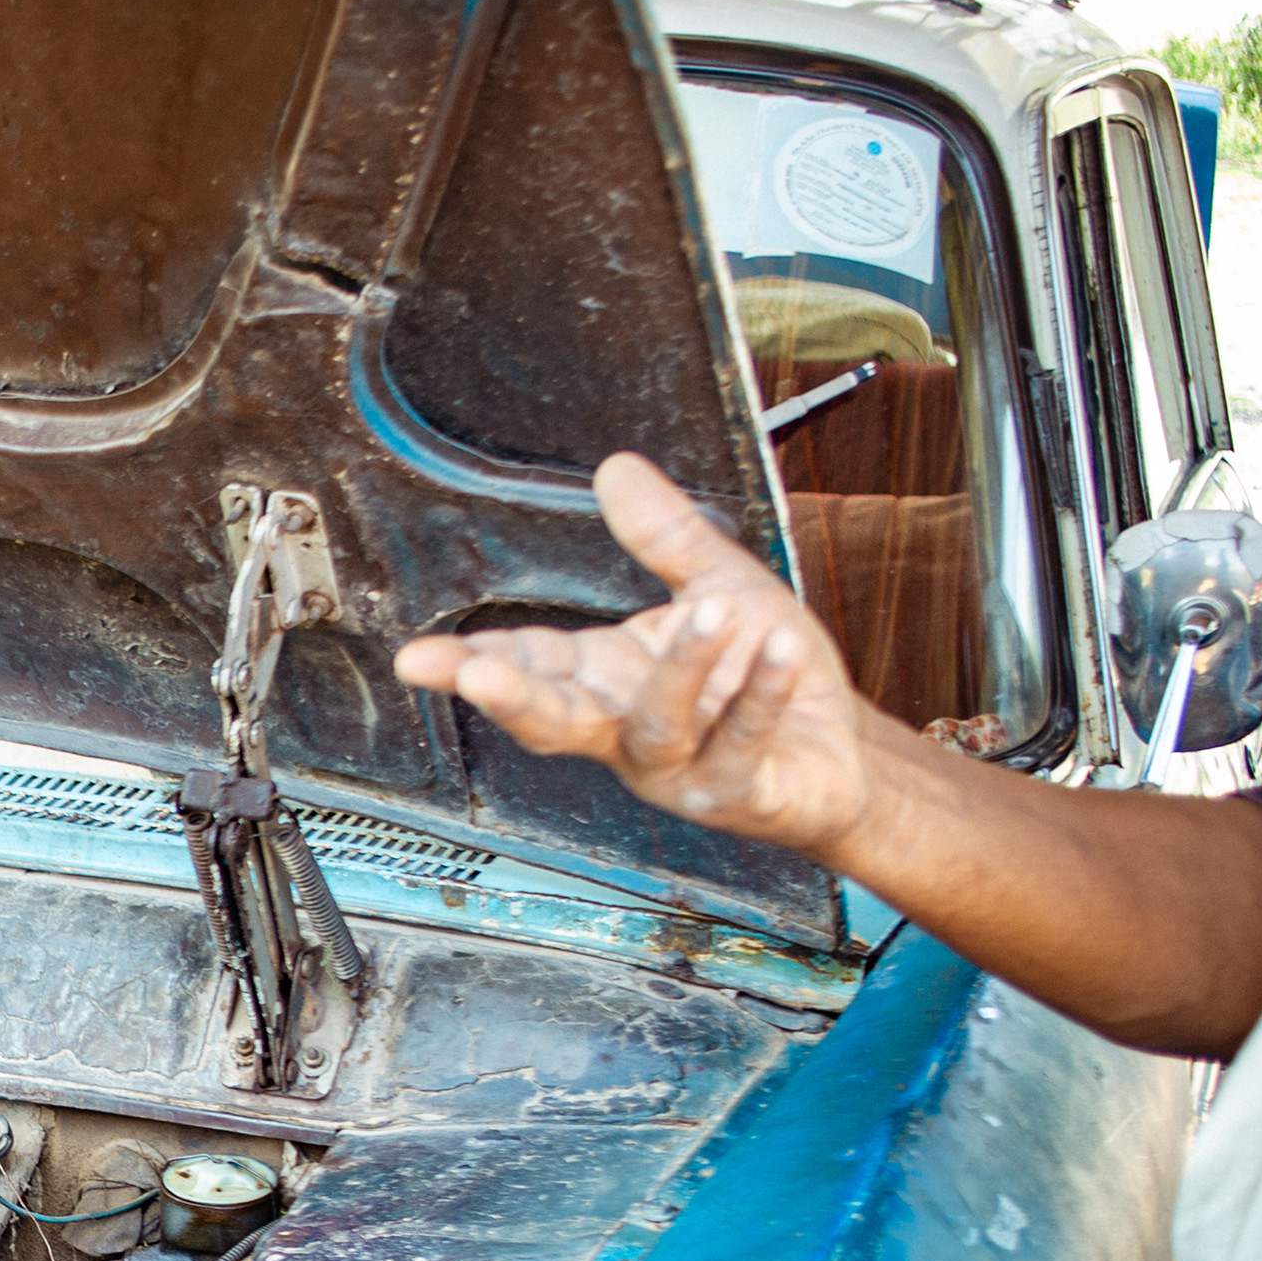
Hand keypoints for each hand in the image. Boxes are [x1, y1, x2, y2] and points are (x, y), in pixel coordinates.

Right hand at [394, 453, 878, 858]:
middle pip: (555, 722)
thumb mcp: (715, 587)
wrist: (840, 755)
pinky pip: (741, 743)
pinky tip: (779, 650)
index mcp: (609, 683)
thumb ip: (664, 536)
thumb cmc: (768, 679)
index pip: (531, 669)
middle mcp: (629, 733)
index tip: (421, 658)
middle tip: (473, 677)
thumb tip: (617, 468)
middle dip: (511, 699)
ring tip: (711, 612)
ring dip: (681, 669)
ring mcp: (679, 769)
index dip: (474, 663)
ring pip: (657, 726)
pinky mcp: (737, 792)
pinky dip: (762, 696)